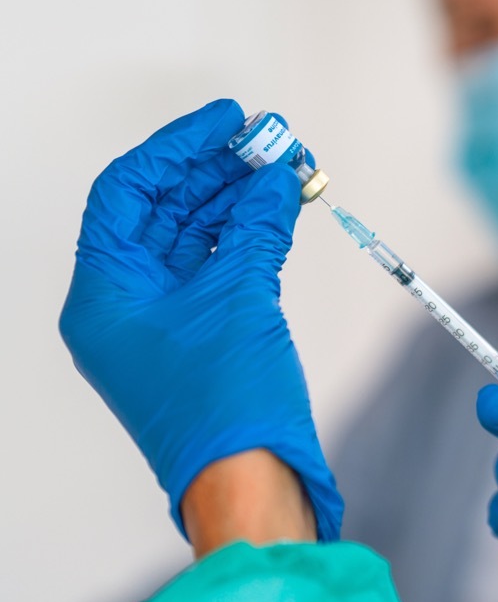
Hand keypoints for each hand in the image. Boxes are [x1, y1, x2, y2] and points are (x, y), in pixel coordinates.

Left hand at [59, 99, 341, 540]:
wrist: (252, 482)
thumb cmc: (227, 405)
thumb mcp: (242, 297)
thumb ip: (258, 225)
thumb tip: (277, 176)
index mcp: (105, 295)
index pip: (128, 193)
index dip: (177, 147)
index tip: (226, 119)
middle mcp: (126, 304)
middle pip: (165, 210)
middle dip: (218, 170)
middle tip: (270, 139)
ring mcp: (165, 322)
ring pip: (197, 237)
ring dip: (241, 199)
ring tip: (288, 168)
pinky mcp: (203, 336)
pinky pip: (221, 267)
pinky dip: (252, 235)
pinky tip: (284, 209)